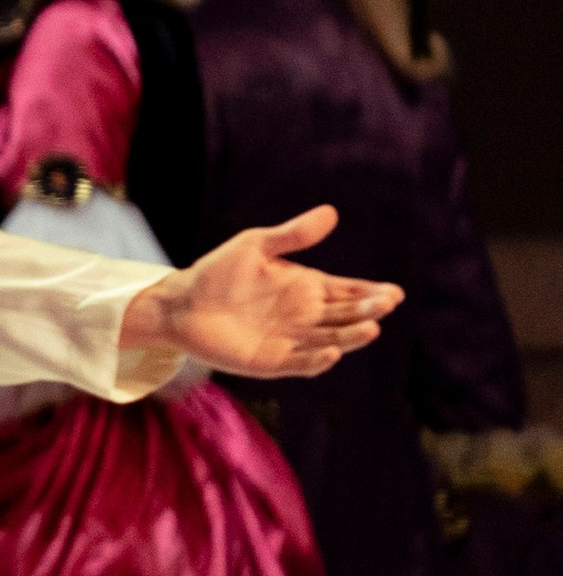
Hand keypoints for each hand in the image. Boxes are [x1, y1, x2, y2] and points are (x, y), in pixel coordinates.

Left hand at [121, 206, 399, 381]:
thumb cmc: (219, 271)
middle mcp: (306, 316)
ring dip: (351, 337)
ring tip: (371, 328)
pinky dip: (316, 360)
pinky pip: (300, 363)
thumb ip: (292, 235)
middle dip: (368, 311)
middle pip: (346, 316)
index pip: (349, 291)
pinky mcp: (272, 362)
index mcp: (308, 287)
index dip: (372, 293)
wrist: (181, 302)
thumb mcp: (256, 245)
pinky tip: (331, 352)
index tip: (394, 293)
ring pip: (332, 340)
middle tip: (386, 305)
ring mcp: (291, 340)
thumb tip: (331, 213)